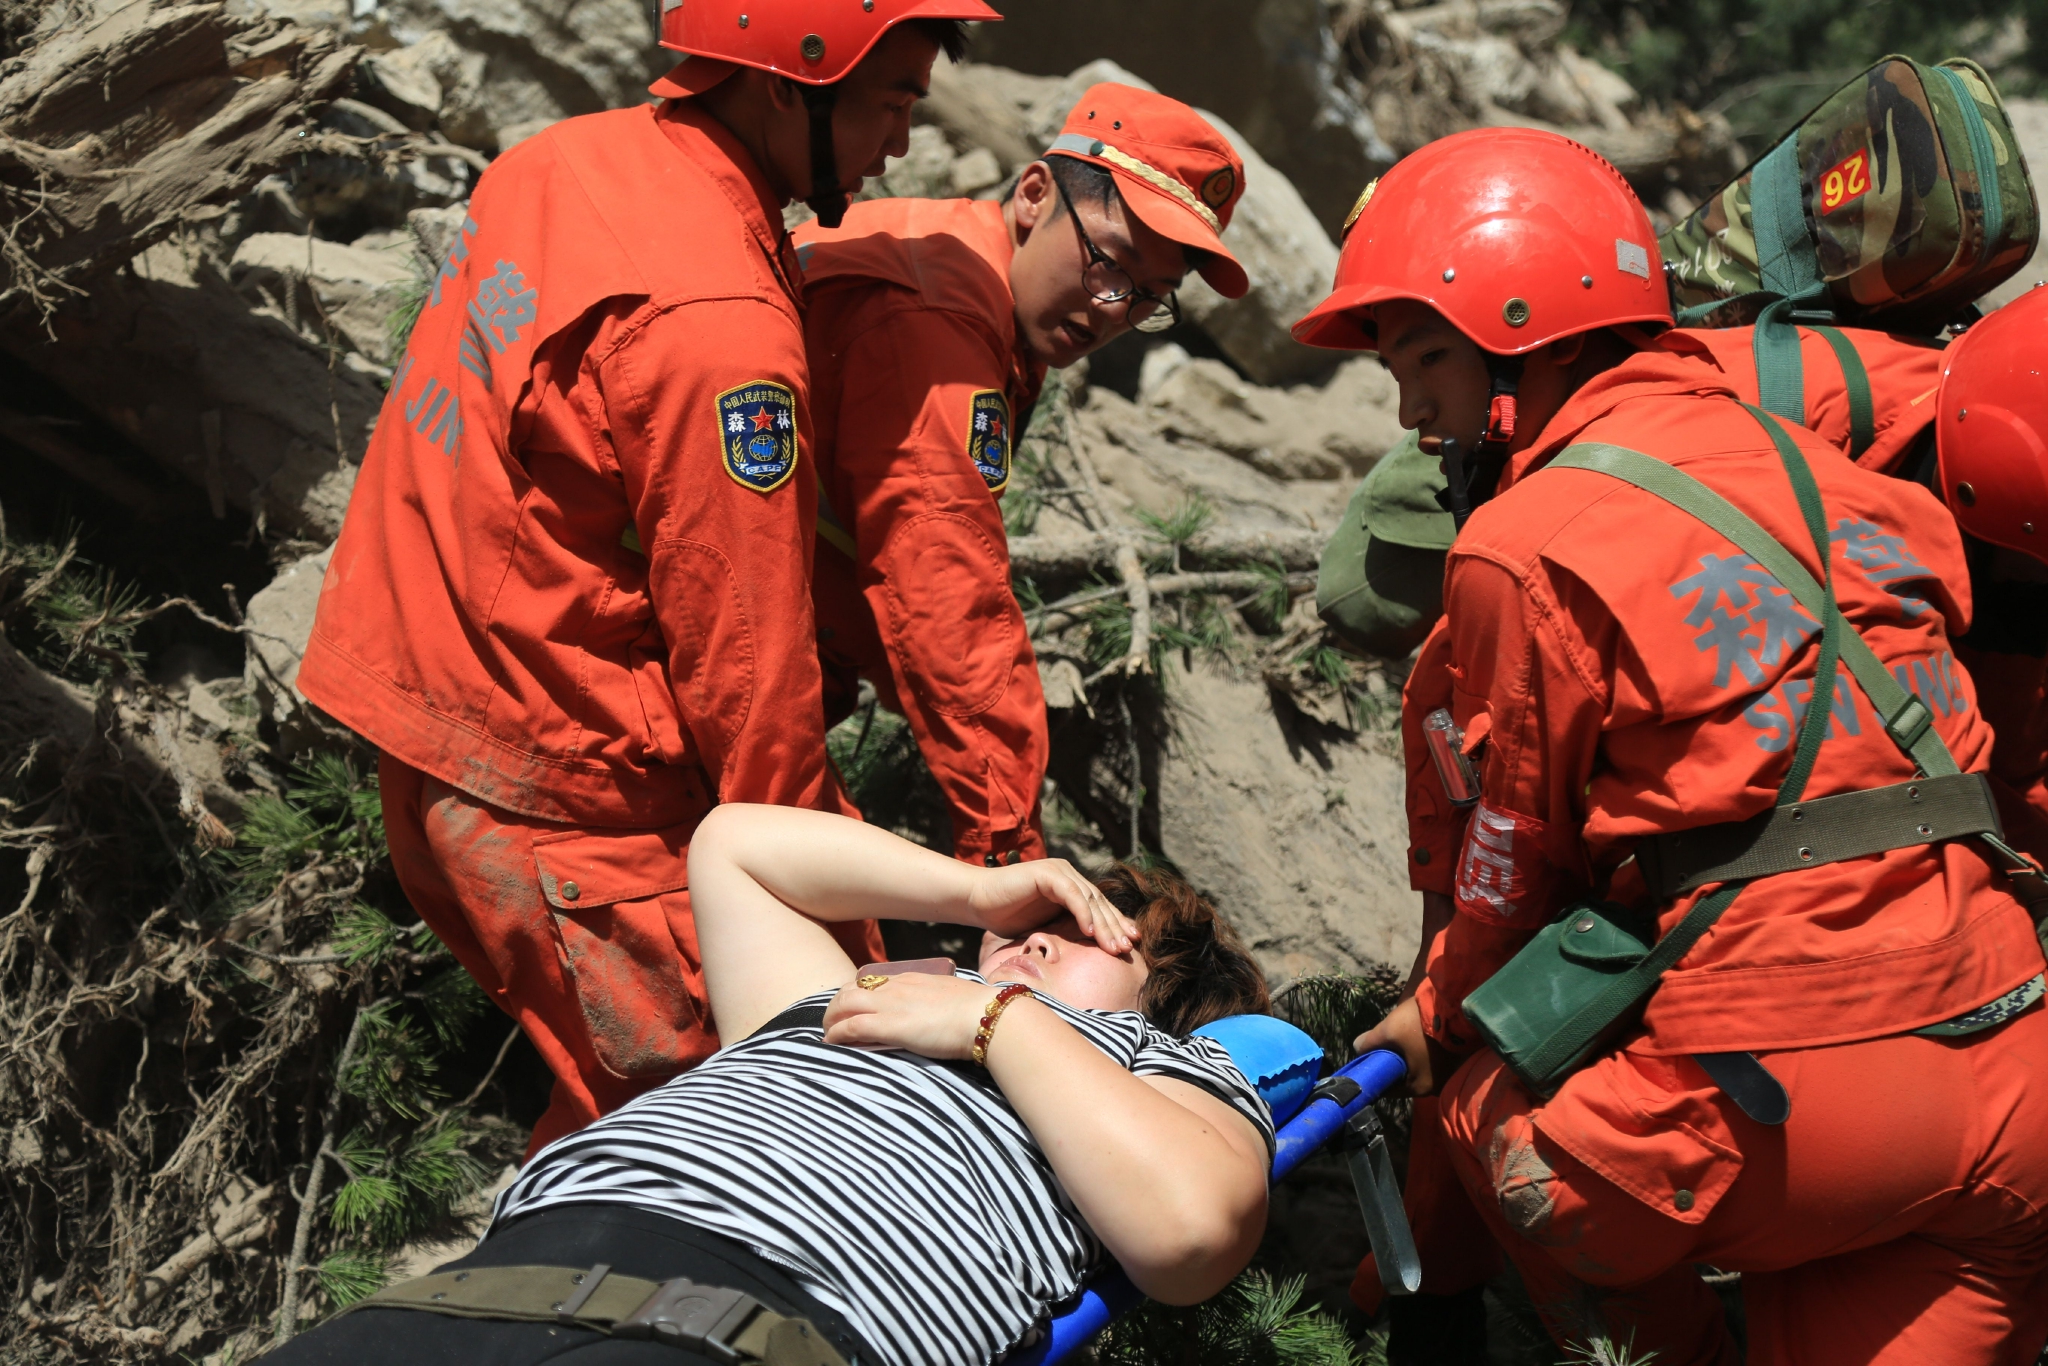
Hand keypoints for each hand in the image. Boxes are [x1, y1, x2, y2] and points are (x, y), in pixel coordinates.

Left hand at [823, 970, 1007, 1060]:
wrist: (986, 1016)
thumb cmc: (978, 1010)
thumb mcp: (952, 996)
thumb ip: (937, 1001)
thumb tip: (936, 1013)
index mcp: (912, 978)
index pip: (872, 981)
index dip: (856, 994)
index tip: (852, 1009)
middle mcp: (896, 986)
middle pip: (851, 989)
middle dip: (836, 1006)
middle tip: (833, 1024)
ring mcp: (891, 1004)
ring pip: (844, 1004)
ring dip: (831, 1019)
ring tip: (828, 1035)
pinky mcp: (890, 1025)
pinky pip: (851, 1026)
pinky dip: (837, 1034)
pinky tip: (832, 1043)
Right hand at [965, 857, 1137, 954]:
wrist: (977, 901)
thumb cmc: (1006, 917)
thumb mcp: (1043, 927)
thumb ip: (1065, 930)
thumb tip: (1088, 954)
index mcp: (1070, 888)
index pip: (1100, 907)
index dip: (1115, 925)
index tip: (1130, 945)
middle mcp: (1068, 876)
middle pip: (1099, 903)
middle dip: (1114, 927)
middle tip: (1126, 949)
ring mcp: (1058, 872)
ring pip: (1089, 899)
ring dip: (1103, 924)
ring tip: (1113, 946)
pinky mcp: (1046, 873)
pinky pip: (1070, 894)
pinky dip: (1082, 912)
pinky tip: (1089, 931)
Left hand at [1352, 997, 1450, 1097]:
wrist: (1458, 1006)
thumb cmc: (1420, 1024)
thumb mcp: (1388, 1030)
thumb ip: (1370, 1042)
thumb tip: (1357, 1048)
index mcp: (1420, 1087)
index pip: (1390, 1088)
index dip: (1377, 1072)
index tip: (1370, 1059)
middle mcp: (1436, 1087)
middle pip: (1405, 1076)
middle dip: (1393, 1061)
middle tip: (1386, 1043)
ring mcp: (1448, 1074)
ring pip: (1418, 1067)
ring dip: (1409, 1055)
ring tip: (1403, 1036)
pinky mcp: (1456, 1059)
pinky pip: (1432, 1059)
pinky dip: (1423, 1050)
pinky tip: (1419, 1035)